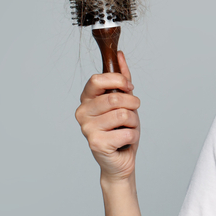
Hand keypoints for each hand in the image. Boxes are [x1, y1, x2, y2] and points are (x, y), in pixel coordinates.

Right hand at [75, 51, 140, 181]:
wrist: (120, 160)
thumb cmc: (121, 128)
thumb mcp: (124, 101)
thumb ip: (121, 79)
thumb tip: (119, 54)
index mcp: (86, 100)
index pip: (97, 79)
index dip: (117, 80)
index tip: (128, 87)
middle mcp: (82, 113)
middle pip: (114, 98)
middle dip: (133, 104)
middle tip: (133, 112)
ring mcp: (87, 129)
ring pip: (123, 114)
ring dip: (134, 122)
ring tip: (127, 128)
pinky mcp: (97, 144)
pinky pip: (127, 131)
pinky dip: (133, 136)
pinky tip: (125, 141)